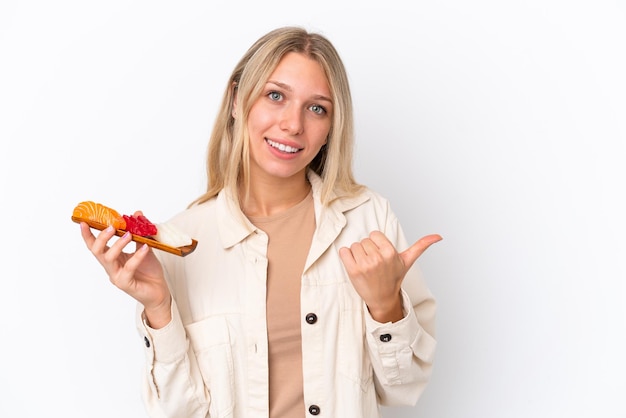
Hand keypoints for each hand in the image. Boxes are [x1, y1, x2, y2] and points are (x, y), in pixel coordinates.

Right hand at [79, 212, 171, 327]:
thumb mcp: (145, 247)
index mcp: (113, 258)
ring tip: (129, 234)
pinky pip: (128, 269)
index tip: (84, 222)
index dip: (88, 235)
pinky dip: (136, 257)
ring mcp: (117, 276)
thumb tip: (138, 213)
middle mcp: (111, 267)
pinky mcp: (126, 284)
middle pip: (97, 251)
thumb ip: (140, 233)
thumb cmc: (150, 271)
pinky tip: (145, 248)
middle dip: (101, 237)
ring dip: (117, 244)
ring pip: (108, 259)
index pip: (95, 246)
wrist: (159, 291)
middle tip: (111, 227)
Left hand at [339, 231, 441, 322]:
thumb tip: (439, 236)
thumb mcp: (407, 261)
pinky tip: (355, 265)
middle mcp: (378, 258)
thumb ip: (421, 246)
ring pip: (354, 246)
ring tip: (365, 266)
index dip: (376, 244)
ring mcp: (365, 265)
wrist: (382, 298)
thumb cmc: (393, 278)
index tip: (380, 255)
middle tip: (373, 263)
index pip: (374, 234)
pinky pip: (343, 252)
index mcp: (390, 252)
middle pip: (364, 240)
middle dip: (367, 250)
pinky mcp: (353, 271)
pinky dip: (346, 256)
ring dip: (357, 254)